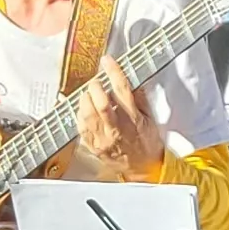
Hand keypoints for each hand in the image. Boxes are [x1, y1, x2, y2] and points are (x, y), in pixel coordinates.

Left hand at [71, 60, 163, 177]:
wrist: (142, 169)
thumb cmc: (146, 144)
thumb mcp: (149, 119)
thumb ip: (139, 99)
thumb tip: (132, 79)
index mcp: (133, 120)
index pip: (122, 90)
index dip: (113, 72)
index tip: (107, 61)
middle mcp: (116, 130)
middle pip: (101, 103)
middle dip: (95, 87)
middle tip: (96, 82)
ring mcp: (102, 140)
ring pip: (87, 115)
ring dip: (84, 99)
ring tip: (89, 95)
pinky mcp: (92, 146)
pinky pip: (80, 127)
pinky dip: (79, 114)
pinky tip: (83, 109)